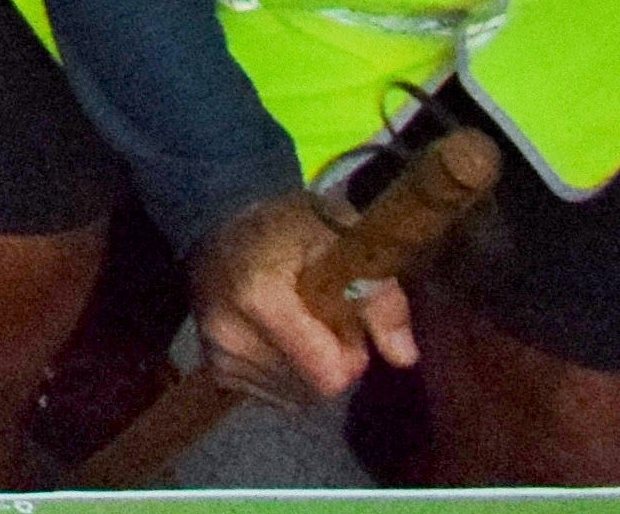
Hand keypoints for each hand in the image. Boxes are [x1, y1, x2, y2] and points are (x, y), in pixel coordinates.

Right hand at [187, 189, 408, 404]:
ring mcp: (218, 356)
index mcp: (259, 299)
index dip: (350, 354)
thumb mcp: (345, 241)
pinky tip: (280, 339)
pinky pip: (272, 394)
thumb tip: (404, 358)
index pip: (326, 375)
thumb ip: (380, 297)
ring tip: (300, 325)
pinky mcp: (215, 369)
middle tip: (322, 318)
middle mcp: (230, 336)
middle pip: (313, 389)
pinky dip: (286, 374)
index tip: (345, 318)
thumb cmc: (288, 226)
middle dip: (329, 360)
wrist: (221, 222)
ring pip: (294, 396)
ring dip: (308, 369)